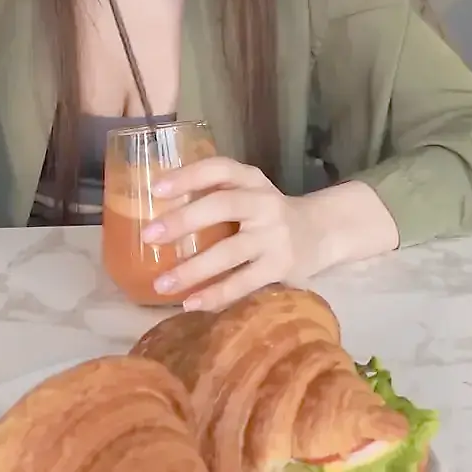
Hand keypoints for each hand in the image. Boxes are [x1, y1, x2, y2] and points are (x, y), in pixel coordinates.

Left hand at [140, 157, 326, 311]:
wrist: (322, 233)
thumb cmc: (266, 214)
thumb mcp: (248, 194)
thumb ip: (213, 196)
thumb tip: (154, 213)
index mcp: (251, 180)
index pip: (219, 168)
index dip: (188, 175)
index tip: (156, 188)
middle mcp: (264, 203)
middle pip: (222, 205)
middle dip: (184, 220)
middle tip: (149, 235)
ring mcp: (275, 236)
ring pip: (229, 251)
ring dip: (193, 269)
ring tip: (162, 284)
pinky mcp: (281, 267)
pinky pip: (243, 282)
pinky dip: (216, 294)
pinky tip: (192, 303)